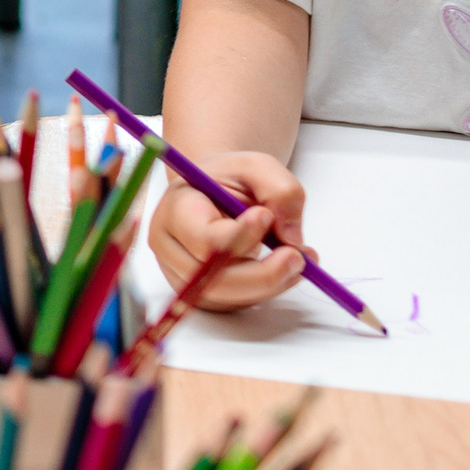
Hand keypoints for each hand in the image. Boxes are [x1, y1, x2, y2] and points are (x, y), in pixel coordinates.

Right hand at [146, 149, 312, 310]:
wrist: (213, 191)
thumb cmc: (229, 178)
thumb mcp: (257, 166)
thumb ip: (280, 190)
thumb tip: (291, 237)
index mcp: (175, 211)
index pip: (204, 239)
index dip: (240, 235)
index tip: (267, 217)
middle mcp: (171, 249)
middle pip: (214, 279)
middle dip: (264, 273)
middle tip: (298, 256)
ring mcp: (184, 276)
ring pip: (230, 296)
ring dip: (271, 283)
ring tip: (299, 258)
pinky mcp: (202, 293)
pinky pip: (238, 303)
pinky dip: (268, 290)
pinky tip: (282, 267)